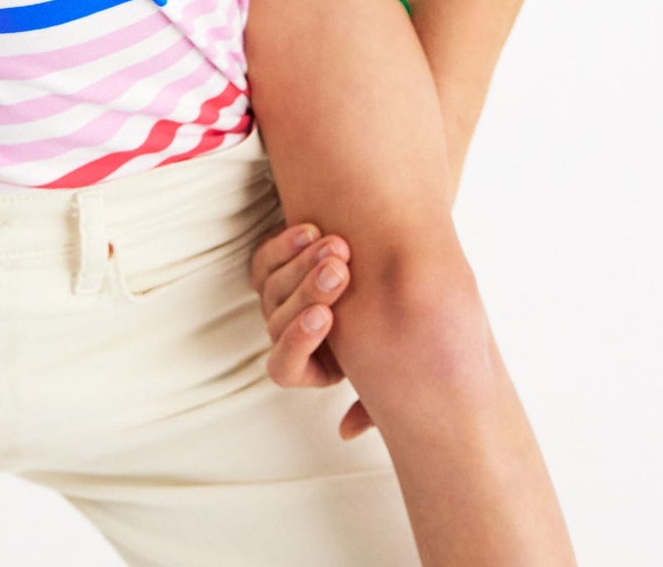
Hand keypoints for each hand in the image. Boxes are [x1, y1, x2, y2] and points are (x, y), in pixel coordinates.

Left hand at [249, 222, 374, 439]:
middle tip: (339, 270)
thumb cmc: (395, 336)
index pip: (285, 366)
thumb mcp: (394, 371)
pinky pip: (266, 256)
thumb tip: (346, 431)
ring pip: (273, 284)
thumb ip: (377, 402)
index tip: (327, 317)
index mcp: (309, 367)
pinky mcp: (274, 265)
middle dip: (308, 291)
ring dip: (302, 263)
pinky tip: (312, 231)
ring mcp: (276, 299)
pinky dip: (285, 243)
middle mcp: (286, 333)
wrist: (390, 281)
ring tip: (337, 245)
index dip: (298, 341)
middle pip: (279, 317)